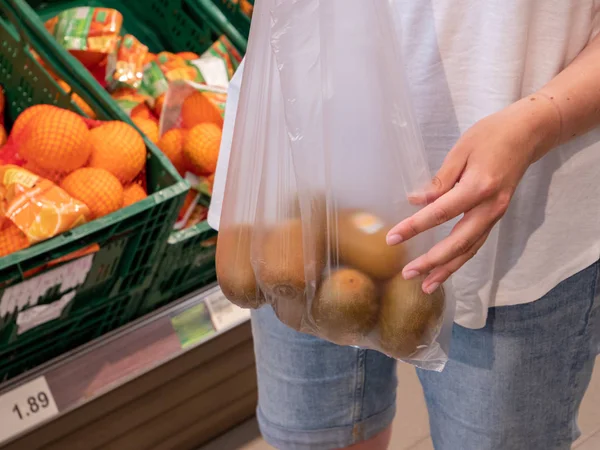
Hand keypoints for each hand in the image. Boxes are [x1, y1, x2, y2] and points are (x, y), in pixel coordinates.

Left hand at [386, 96, 559, 293]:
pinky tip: (446, 268)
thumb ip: (440, 180)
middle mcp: (489, 207)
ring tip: (426, 284)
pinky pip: (477, 242)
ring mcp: (495, 214)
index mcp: (478, 188)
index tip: (392, 238)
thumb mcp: (461, 150)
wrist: (528, 133)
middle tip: (407, 273)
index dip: (414, 227)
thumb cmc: (491, 135)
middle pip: (458, 243)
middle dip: (432, 262)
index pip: (439, 213)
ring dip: (447, 268)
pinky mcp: (496, 215)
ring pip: (470, 249)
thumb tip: (416, 201)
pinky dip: (461, 258)